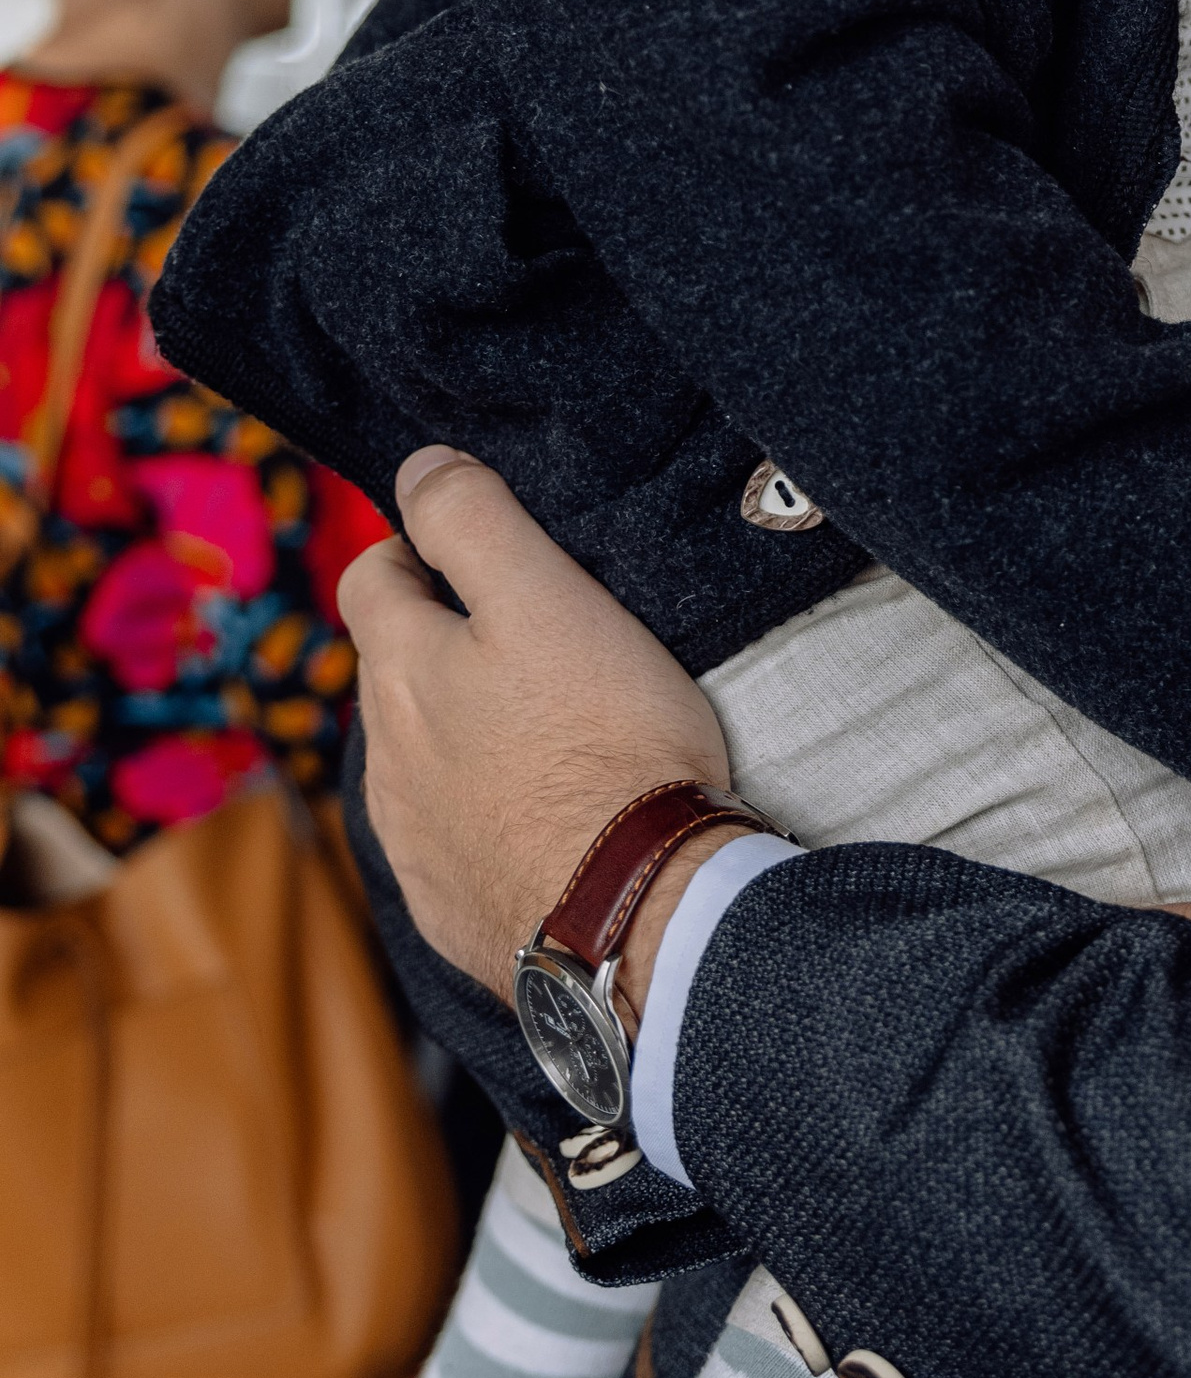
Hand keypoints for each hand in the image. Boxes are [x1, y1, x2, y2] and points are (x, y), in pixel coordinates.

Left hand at [340, 449, 730, 1002]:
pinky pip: (446, 841)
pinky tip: (535, 818)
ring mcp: (412, 838)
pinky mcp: (449, 904)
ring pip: (412, 759)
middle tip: (522, 639)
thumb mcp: (550, 599)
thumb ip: (474, 522)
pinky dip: (477, 816)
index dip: (412, 551)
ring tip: (536, 732)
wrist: (634, 910)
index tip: (466, 555)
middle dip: (435, 644)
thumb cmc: (606, 743)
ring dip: (454, 734)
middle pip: (389, 672)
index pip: (369, 578)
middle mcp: (387, 756)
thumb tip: (418, 466)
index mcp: (402, 670)